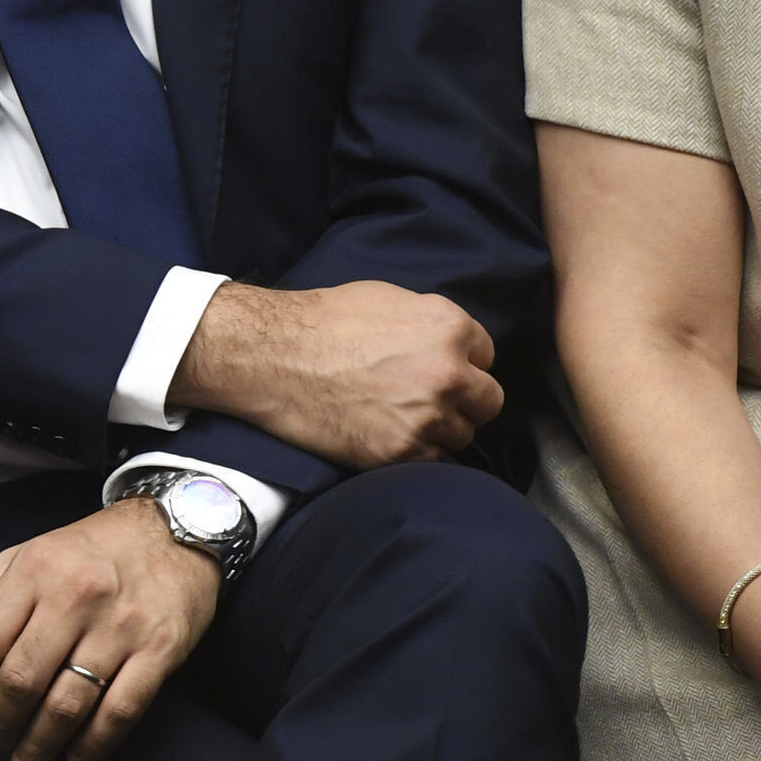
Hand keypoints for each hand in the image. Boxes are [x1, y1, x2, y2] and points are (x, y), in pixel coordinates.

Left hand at [0, 499, 223, 760]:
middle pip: (21, 680)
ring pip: (68, 705)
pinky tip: (78, 756)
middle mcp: (74, 597)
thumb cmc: (93, 549)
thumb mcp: (33, 550)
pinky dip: (95, 744)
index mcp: (35, 570)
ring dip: (42, 744)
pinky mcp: (159, 651)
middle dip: (2, 722)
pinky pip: (120, 711)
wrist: (176, 530)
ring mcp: (119, 627)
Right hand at [171, 280, 500, 468]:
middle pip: (487, 402)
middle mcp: (449, 373)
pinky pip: (432, 461)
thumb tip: (452, 346)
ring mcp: (427, 416)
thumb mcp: (388, 300)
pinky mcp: (402, 452)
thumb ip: (432, 325)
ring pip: (461, 435)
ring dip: (438, 430)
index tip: (438, 370)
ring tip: (399, 418)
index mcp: (450, 328)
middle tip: (427, 400)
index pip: (487, 357)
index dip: (462, 364)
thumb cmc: (321, 322)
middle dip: (463, 401)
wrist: (272, 356)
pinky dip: (414, 453)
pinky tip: (385, 434)